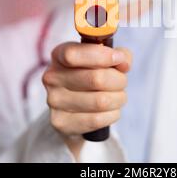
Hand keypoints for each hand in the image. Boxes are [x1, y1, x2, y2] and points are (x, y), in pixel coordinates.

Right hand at [42, 42, 131, 158]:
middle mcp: (52, 77)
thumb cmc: (93, 77)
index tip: (118, 58)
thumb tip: (123, 62)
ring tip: (118, 96)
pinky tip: (110, 110)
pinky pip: (97, 119)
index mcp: (59, 55)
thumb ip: (119, 55)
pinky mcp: (61, 122)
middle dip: (119, 80)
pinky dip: (113, 114)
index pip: (73, 55)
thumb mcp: (105, 60)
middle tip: (122, 81)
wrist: (75, 109)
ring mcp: (54, 102)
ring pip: (101, 101)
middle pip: (96, 79)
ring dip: (119, 98)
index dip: (101, 56)